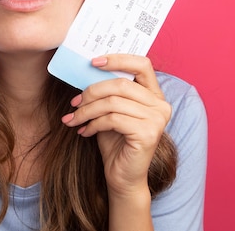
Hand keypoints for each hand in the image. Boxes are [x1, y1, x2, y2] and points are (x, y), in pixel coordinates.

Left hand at [61, 54, 170, 196]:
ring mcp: (157, 119)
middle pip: (120, 84)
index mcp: (154, 94)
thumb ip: (107, 91)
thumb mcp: (110, 110)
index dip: (117, 59)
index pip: (142, 64)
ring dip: (87, 110)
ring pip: (112, 102)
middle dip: (91, 92)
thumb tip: (86, 70)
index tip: (93, 62)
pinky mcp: (148, 134)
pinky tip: (84, 131)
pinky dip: (93, 124)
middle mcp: (160, 105)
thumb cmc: (115, 140)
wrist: (122, 176)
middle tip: (74, 102)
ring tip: (74, 119)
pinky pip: (112, 119)